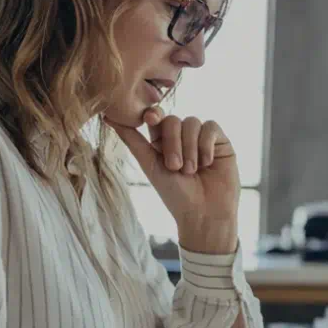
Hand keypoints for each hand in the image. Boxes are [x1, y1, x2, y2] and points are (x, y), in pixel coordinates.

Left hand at [106, 107, 238, 253]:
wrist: (204, 213)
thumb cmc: (175, 195)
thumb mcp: (150, 165)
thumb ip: (132, 140)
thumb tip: (107, 117)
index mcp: (162, 142)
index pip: (156, 118)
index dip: (153, 114)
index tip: (150, 118)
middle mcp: (182, 137)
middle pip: (173, 120)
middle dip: (172, 143)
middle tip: (175, 167)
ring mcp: (201, 138)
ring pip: (192, 122)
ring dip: (190, 148)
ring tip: (191, 171)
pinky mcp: (220, 142)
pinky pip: (211, 127)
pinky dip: (206, 145)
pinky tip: (207, 163)